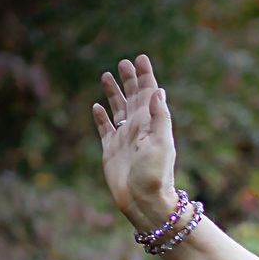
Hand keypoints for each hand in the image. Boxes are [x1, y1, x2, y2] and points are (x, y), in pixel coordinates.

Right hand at [91, 54, 178, 229]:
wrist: (143, 201)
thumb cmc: (155, 174)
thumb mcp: (162, 143)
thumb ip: (159, 117)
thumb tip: (157, 90)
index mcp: (150, 123)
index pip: (149, 93)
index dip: (145, 76)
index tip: (141, 58)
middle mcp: (138, 128)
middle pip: (133, 97)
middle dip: (129, 79)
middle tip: (124, 62)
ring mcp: (124, 138)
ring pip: (117, 109)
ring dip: (113, 93)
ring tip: (107, 75)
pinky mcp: (110, 150)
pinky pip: (104, 128)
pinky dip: (101, 117)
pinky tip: (97, 107)